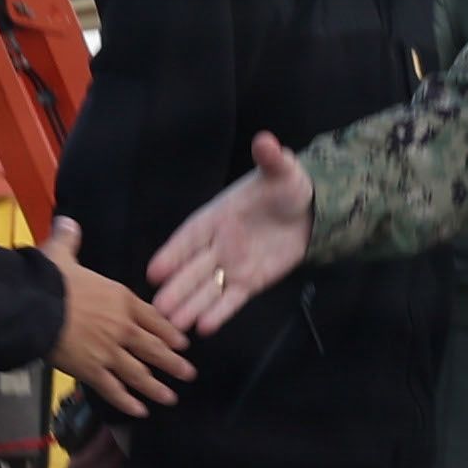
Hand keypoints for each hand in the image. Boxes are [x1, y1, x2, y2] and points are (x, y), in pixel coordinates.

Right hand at [43, 220, 192, 414]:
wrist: (35, 307)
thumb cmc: (50, 279)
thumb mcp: (62, 254)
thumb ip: (70, 240)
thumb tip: (68, 223)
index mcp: (120, 298)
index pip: (153, 317)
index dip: (169, 330)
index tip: (183, 341)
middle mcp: (121, 327)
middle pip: (153, 348)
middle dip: (173, 362)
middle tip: (189, 373)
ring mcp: (108, 351)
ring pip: (139, 373)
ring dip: (156, 387)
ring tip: (171, 397)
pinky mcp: (91, 371)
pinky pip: (113, 389)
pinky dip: (128, 401)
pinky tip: (140, 411)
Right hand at [148, 137, 315, 336]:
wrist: (312, 212)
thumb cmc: (288, 188)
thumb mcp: (282, 172)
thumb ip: (271, 160)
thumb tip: (266, 140)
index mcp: (216, 217)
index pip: (189, 238)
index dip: (172, 254)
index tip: (154, 271)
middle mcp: (218, 244)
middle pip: (191, 270)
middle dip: (175, 289)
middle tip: (156, 309)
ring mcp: (232, 266)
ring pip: (206, 290)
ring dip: (191, 306)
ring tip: (174, 325)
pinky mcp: (250, 283)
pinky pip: (231, 300)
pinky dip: (219, 313)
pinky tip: (204, 328)